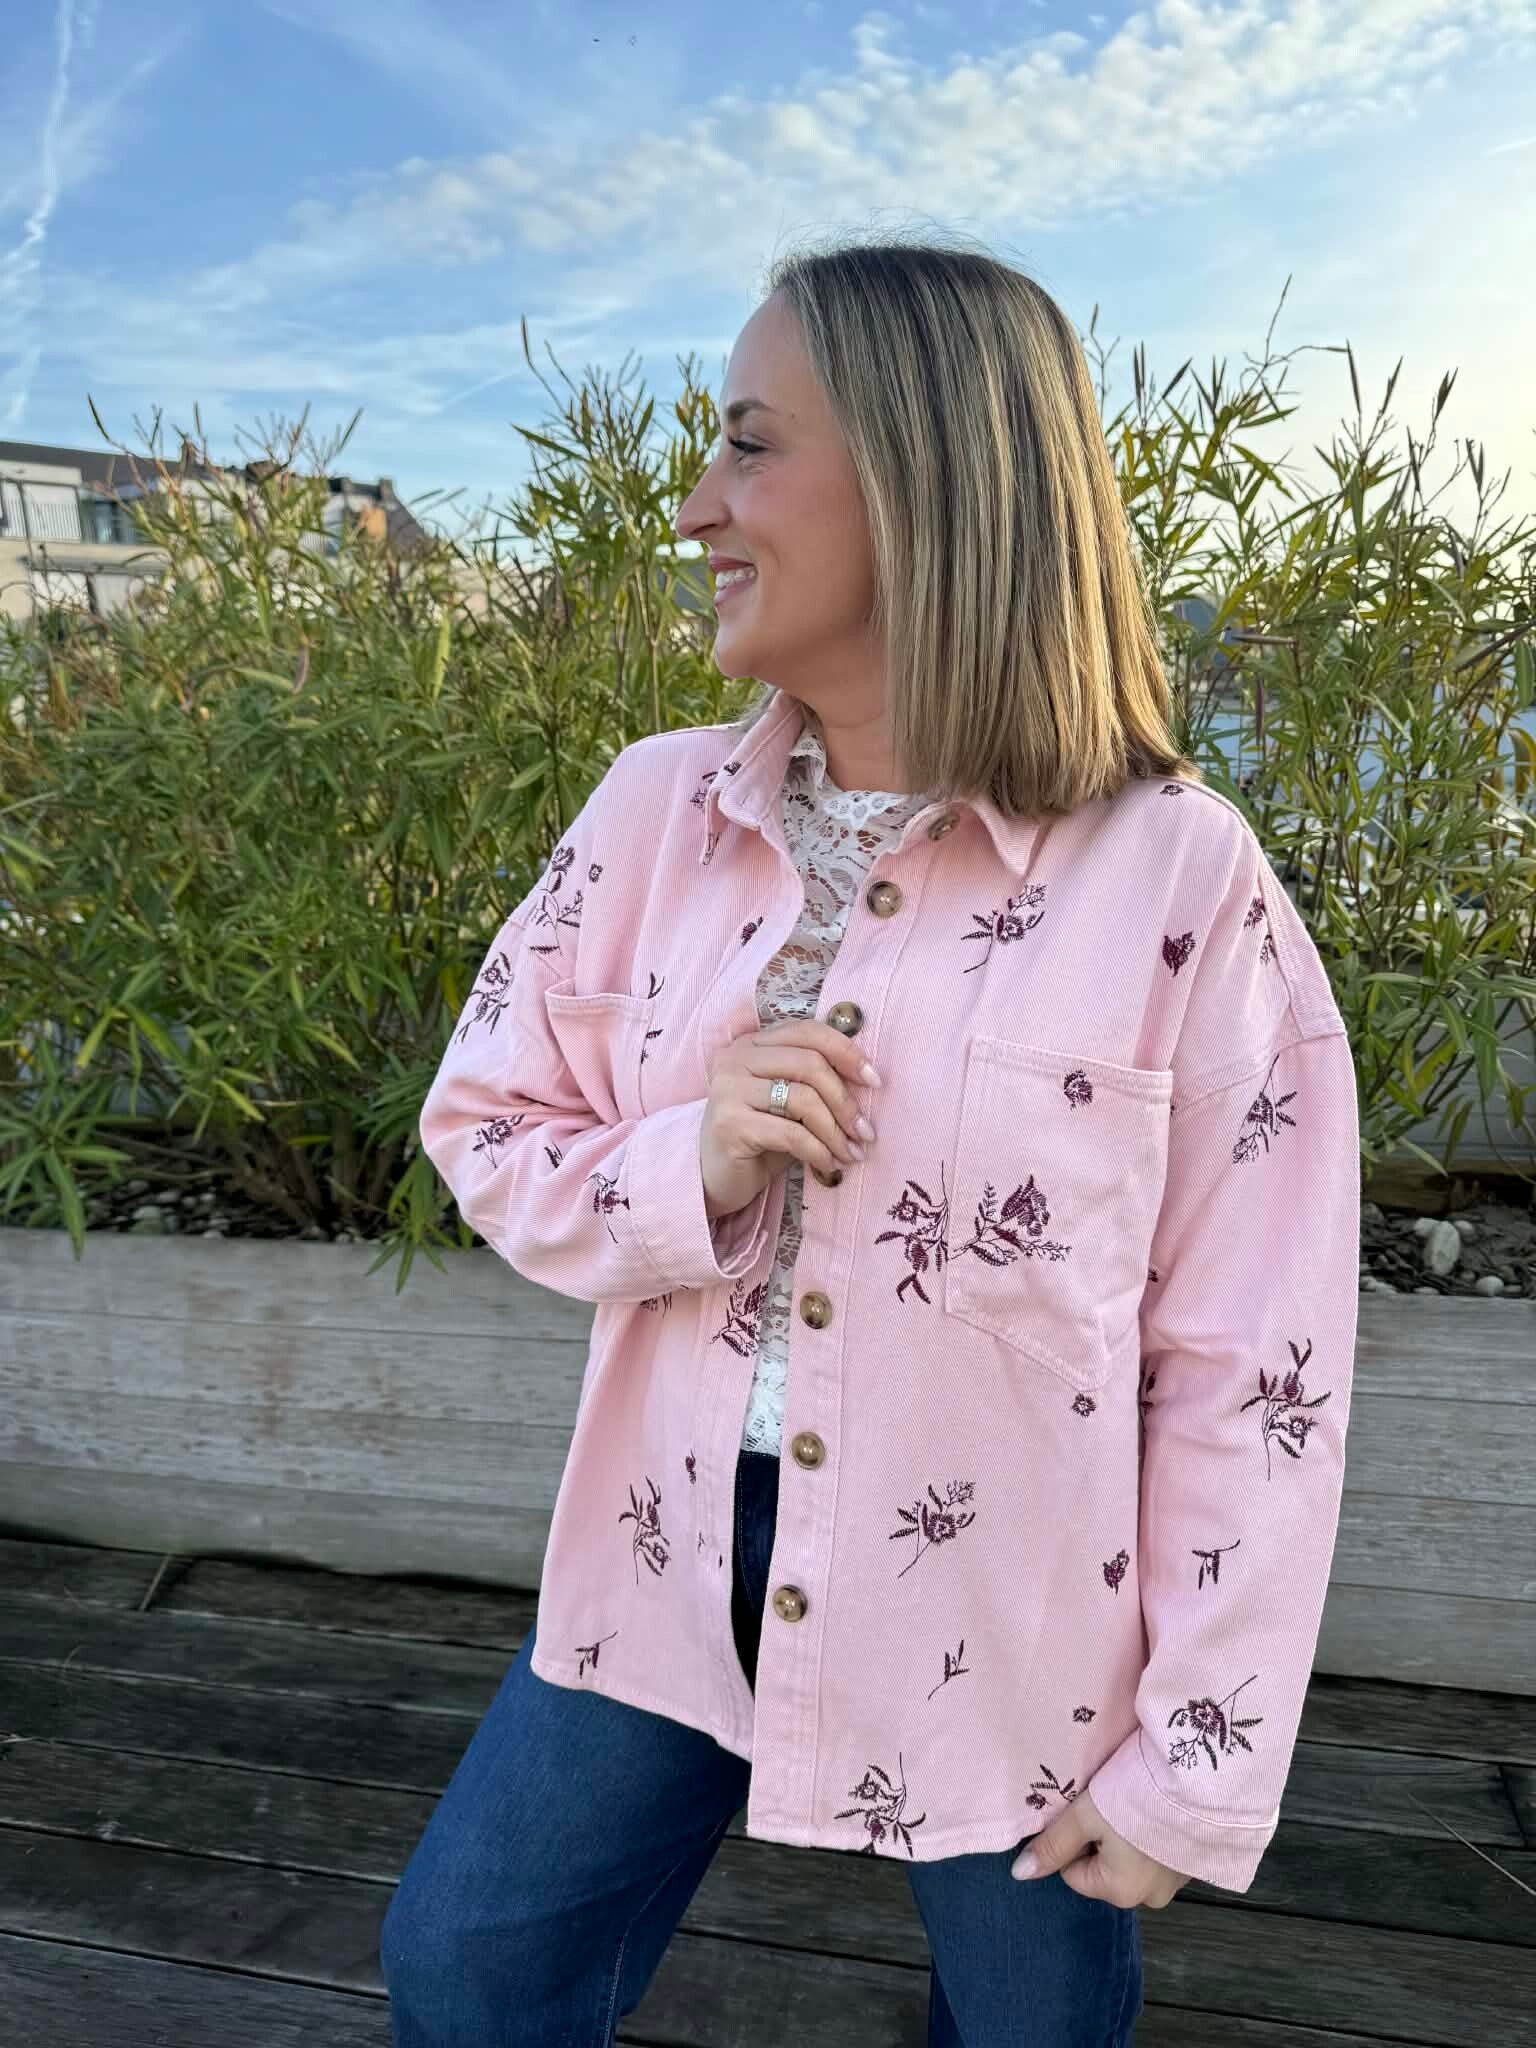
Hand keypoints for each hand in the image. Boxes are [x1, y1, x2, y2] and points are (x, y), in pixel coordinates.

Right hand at [699, 1017, 881, 1219]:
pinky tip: (829, 1164)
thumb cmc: (761, 1137)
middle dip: (846, 1100)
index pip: (807, 1031)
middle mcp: (734, 1058)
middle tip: (866, 1131)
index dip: (847, 1052)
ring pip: (803, 1099)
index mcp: (752, 1043)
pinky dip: (818, 1150)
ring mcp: (727, 1090)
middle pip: (809, 1063)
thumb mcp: (791, 1102)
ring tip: (851, 1152)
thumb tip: (869, 1078)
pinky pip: (791, 1133)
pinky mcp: (728, 1124)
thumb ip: (817, 1082)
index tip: (875, 1081)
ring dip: (836, 1131)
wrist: (716, 1177)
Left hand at [1011, 1791, 1188, 1908]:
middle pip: (1102, 1870)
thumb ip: (1052, 1845)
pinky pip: (1155, 1856)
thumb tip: (1019, 1874)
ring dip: (1125, 1838)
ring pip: (1129, 1863)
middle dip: (1100, 1841)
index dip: (1072, 1840)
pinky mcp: (1190, 1864)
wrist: (1198, 1779)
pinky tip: (1154, 1811)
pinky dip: (1149, 1837)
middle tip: (1110, 1807)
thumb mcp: (1084, 1816)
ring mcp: (1173, 1884)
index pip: (1073, 1872)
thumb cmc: (1135, 1796)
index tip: (1086, 1812)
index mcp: (1120, 1892)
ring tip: (1134, 1805)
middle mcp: (1149, 1898)